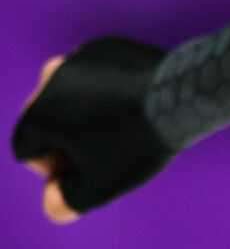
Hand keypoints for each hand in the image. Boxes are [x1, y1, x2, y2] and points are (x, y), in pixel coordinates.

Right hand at [11, 36, 172, 219]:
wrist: (182, 96)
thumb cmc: (138, 143)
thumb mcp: (102, 185)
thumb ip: (68, 202)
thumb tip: (53, 201)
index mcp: (38, 114)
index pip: (27, 150)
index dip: (53, 168)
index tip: (86, 169)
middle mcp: (48, 80)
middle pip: (45, 120)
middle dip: (65, 140)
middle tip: (104, 150)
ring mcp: (76, 58)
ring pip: (69, 95)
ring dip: (84, 113)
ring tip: (120, 126)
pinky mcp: (103, 46)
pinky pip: (95, 75)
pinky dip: (106, 90)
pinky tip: (134, 102)